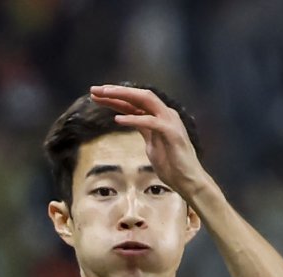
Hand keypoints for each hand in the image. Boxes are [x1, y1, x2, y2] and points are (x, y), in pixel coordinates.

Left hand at [89, 85, 210, 202]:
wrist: (188, 181)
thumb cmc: (171, 167)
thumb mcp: (152, 145)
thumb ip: (143, 131)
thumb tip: (130, 122)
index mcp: (159, 117)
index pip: (134, 102)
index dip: (114, 98)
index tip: (95, 96)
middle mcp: (165, 114)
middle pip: (138, 95)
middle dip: (116, 91)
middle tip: (94, 90)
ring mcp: (170, 121)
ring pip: (146, 99)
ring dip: (124, 96)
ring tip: (105, 95)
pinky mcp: (172, 133)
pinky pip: (150, 122)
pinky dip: (133, 119)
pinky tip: (117, 119)